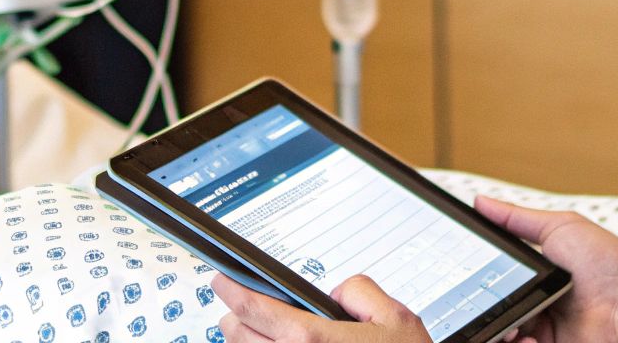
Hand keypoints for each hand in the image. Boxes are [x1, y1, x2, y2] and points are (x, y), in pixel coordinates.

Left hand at [214, 273, 430, 342]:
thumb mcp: (395, 317)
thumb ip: (358, 291)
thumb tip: (334, 294)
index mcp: (312, 340)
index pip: (252, 308)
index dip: (230, 289)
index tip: (222, 281)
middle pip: (237, 336)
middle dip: (234, 317)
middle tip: (239, 308)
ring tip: (257, 333)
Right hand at [474, 195, 617, 342]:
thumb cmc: (606, 262)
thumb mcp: (558, 228)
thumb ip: (517, 218)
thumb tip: (481, 202)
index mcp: (534, 275)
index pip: (493, 280)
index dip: (476, 281)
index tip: (463, 279)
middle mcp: (535, 302)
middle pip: (493, 309)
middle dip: (480, 310)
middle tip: (478, 307)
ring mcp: (542, 328)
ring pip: (501, 332)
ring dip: (496, 331)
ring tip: (506, 326)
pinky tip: (524, 338)